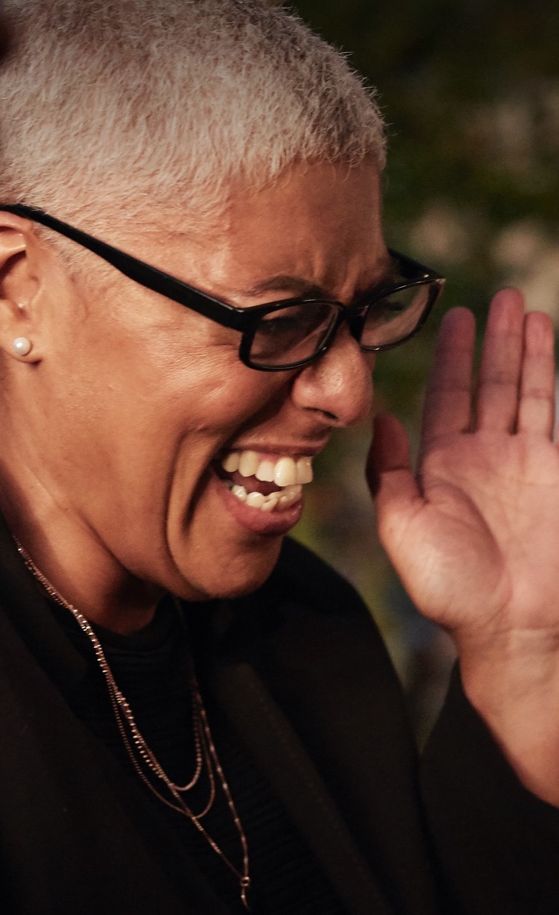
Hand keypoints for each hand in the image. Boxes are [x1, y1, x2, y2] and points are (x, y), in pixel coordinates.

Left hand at [368, 288, 558, 800]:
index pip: (448, 396)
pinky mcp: (552, 473)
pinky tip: (548, 349)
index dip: (451, 357)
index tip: (454, 317)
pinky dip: (550, 379)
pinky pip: (550, 414)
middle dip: (492, 341)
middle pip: (488, 384)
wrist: (510, 626)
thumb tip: (381, 418)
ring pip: (524, 391)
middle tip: (498, 296)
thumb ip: (389, 472)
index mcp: (440, 465)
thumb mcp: (401, 526)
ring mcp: (521, 463)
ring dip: (525, 350)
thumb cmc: (450, 586)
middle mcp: (481, 457)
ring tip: (526, 307)